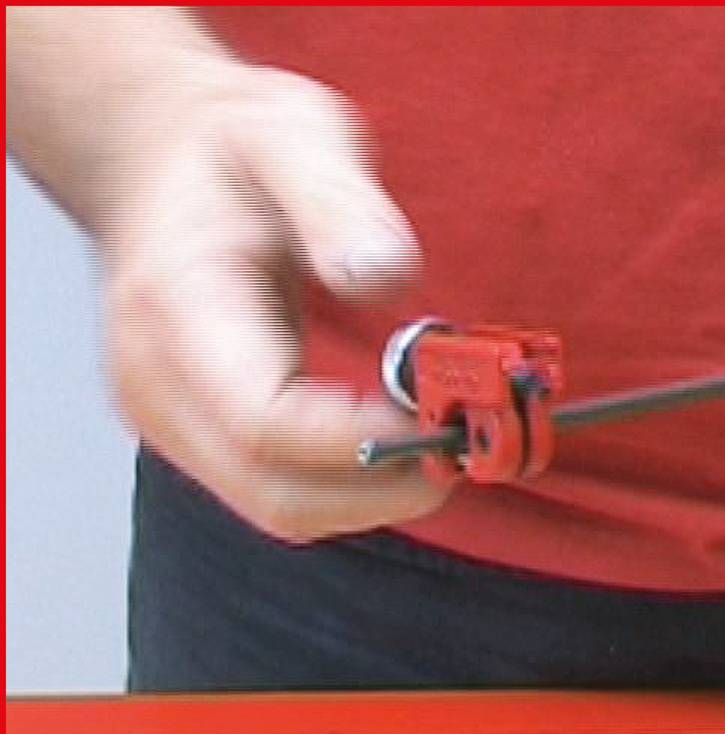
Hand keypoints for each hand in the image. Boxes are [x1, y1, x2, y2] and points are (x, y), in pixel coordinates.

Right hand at [104, 63, 447, 541]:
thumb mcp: (293, 134)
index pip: (267, 423)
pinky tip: (402, 437)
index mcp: (178, 308)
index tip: (445, 414)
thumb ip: (338, 202)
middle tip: (468, 444)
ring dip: (375, 494)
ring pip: (282, 507)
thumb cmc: (230, 147)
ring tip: (445, 438)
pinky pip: (280, 489)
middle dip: (385, 488)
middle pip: (278, 493)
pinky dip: (351, 483)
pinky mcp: (199, 432)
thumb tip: (386, 276)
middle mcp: (158, 383)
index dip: (366, 441)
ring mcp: (170, 418)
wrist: (156, 158)